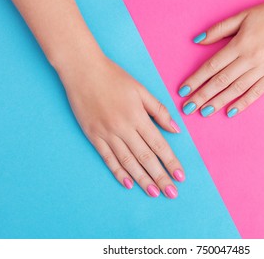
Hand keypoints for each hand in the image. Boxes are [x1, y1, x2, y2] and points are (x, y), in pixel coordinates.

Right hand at [62, 55, 184, 197]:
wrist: (82, 70)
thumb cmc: (114, 77)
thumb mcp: (141, 89)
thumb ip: (159, 110)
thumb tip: (175, 129)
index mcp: (138, 116)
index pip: (159, 145)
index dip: (171, 162)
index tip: (181, 176)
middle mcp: (124, 128)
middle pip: (146, 158)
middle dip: (161, 177)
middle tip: (171, 193)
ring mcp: (107, 134)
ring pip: (128, 162)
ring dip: (142, 179)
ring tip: (153, 192)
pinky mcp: (93, 136)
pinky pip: (108, 158)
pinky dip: (118, 172)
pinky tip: (127, 183)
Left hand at [179, 0, 263, 117]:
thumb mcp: (242, 15)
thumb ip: (219, 30)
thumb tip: (197, 41)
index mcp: (238, 44)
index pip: (211, 66)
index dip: (195, 80)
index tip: (183, 91)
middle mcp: (249, 59)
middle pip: (220, 81)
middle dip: (202, 96)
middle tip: (188, 108)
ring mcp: (263, 69)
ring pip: (236, 89)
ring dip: (218, 102)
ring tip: (204, 112)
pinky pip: (256, 93)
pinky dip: (243, 103)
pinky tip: (230, 112)